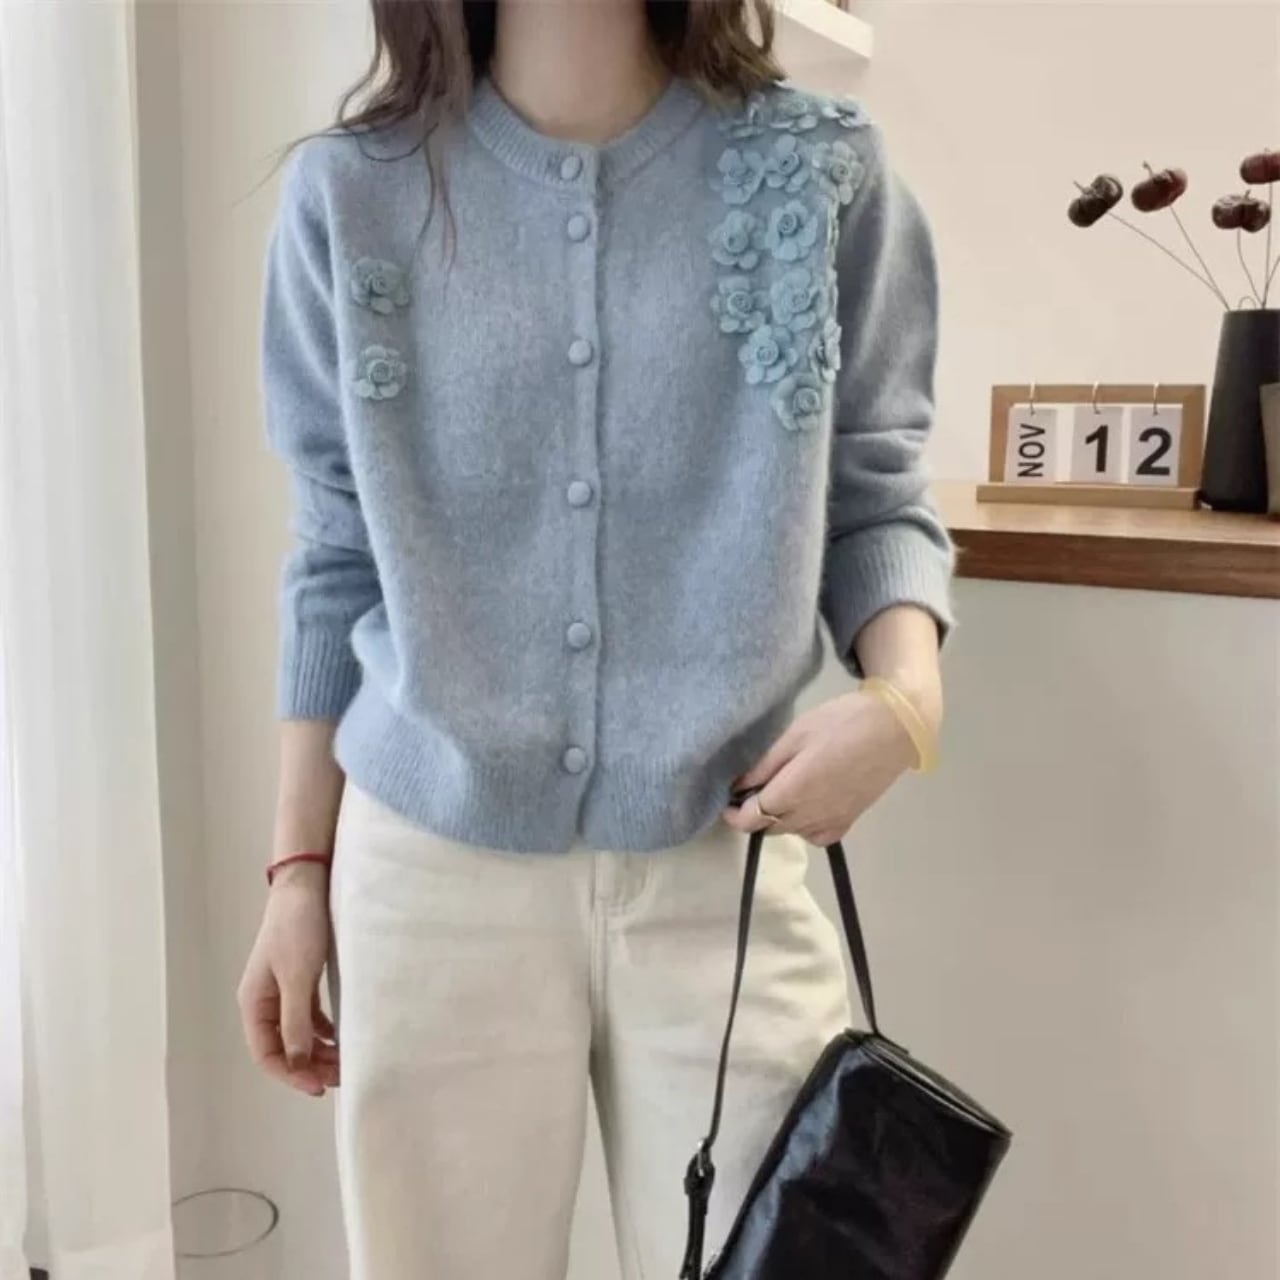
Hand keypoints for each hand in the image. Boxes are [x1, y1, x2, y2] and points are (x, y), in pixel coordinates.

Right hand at [237, 862, 339, 1096]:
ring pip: (298, 1033)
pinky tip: (340, 1038)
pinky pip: (309, 1016)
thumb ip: (295, 1022)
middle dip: (309, 1066)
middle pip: (283, 1047)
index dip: (291, 1074)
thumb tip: (297, 1063)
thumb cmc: (298, 928)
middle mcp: (265, 1001)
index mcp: (255, 1003)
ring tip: (344, 1063)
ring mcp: (283, 990)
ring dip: (319, 1051)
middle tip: (340, 1077)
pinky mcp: (301, 979)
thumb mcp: (297, 977)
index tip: (319, 1087)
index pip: (267, 1054)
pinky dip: (324, 1030)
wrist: (307, 884)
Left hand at [722, 685, 939, 845]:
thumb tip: (738, 788)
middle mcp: (810, 816)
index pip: (750, 819)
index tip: (727, 800)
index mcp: (792, 793)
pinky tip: (807, 804)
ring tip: (781, 789)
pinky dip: (804, 826)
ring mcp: (832, 822)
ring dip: (778, 818)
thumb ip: (765, 766)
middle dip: (754, 813)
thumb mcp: (796, 735)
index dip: (733, 814)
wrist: (895, 728)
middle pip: (768, 827)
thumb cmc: (841, 723)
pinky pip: (816, 835)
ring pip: (792, 832)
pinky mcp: (849, 822)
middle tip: (753, 787)